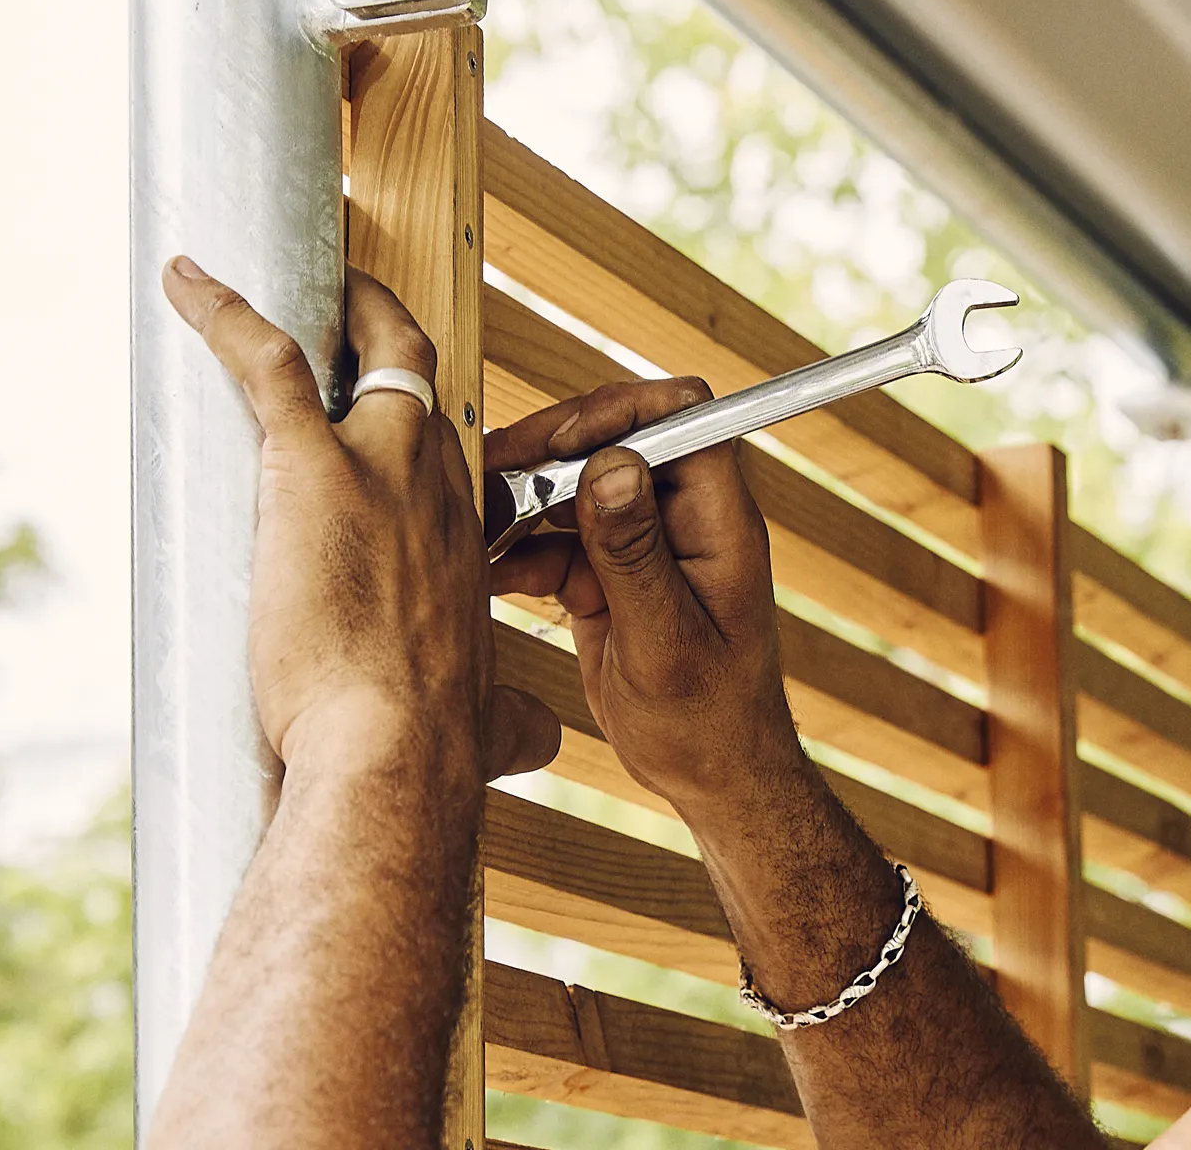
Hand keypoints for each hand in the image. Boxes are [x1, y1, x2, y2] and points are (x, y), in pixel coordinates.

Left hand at [163, 257, 557, 781]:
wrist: (393, 750)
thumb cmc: (432, 744)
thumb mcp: (490, 722)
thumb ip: (511, 720)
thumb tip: (537, 738)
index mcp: (465, 531)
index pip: (444, 448)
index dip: (414, 424)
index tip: (386, 417)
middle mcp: (436, 480)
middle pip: (416, 375)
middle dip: (382, 331)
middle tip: (343, 307)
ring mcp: (380, 464)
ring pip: (366, 348)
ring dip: (329, 307)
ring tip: (275, 280)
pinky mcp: (312, 465)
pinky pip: (272, 362)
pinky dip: (227, 314)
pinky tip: (186, 282)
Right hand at [486, 377, 801, 811]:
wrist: (710, 779)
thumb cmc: (709, 722)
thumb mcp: (665, 642)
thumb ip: (634, 556)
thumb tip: (614, 467)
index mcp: (717, 523)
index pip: (683, 417)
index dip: (621, 410)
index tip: (561, 442)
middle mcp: (682, 520)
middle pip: (616, 441)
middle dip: (550, 451)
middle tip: (490, 469)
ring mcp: (642, 546)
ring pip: (576, 488)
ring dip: (523, 500)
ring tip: (473, 520)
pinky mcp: (608, 576)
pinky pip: (557, 541)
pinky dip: (520, 552)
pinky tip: (487, 571)